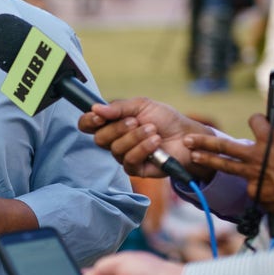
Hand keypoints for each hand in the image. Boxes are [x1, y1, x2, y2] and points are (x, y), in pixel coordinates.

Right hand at [78, 98, 213, 179]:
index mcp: (112, 123)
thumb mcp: (142, 105)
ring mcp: (123, 156)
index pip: (87, 125)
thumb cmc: (165, 119)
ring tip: (153, 130)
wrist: (186, 135)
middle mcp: (114, 141)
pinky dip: (143, 149)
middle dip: (118, 128)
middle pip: (99, 139)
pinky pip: (129, 161)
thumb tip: (96, 109)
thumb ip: (118, 107)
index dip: (89, 121)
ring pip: (115, 149)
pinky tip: (156, 142)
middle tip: (136, 121)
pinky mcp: (135, 169)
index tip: (99, 117)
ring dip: (136, 137)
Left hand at [184, 115, 273, 214]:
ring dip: (207, 160)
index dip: (257, 120)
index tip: (258, 122)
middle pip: (223, 145)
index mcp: (270, 140)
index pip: (255, 122)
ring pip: (225, 166)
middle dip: (203, 141)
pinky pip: (250, 186)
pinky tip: (260, 188)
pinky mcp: (254, 192)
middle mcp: (256, 156)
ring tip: (193, 157)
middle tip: (187, 139)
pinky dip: (253, 186)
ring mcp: (252, 175)